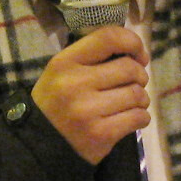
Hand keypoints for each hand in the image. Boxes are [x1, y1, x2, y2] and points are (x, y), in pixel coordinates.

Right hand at [32, 28, 151, 163]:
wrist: (39, 142)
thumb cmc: (56, 101)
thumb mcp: (62, 71)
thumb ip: (93, 56)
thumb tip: (136, 53)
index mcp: (64, 62)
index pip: (108, 38)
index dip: (132, 42)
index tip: (138, 55)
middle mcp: (75, 84)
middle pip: (129, 68)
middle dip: (140, 75)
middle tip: (135, 83)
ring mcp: (88, 111)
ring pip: (137, 94)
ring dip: (141, 98)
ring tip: (131, 103)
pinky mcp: (100, 134)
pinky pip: (138, 118)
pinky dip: (141, 117)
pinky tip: (132, 118)